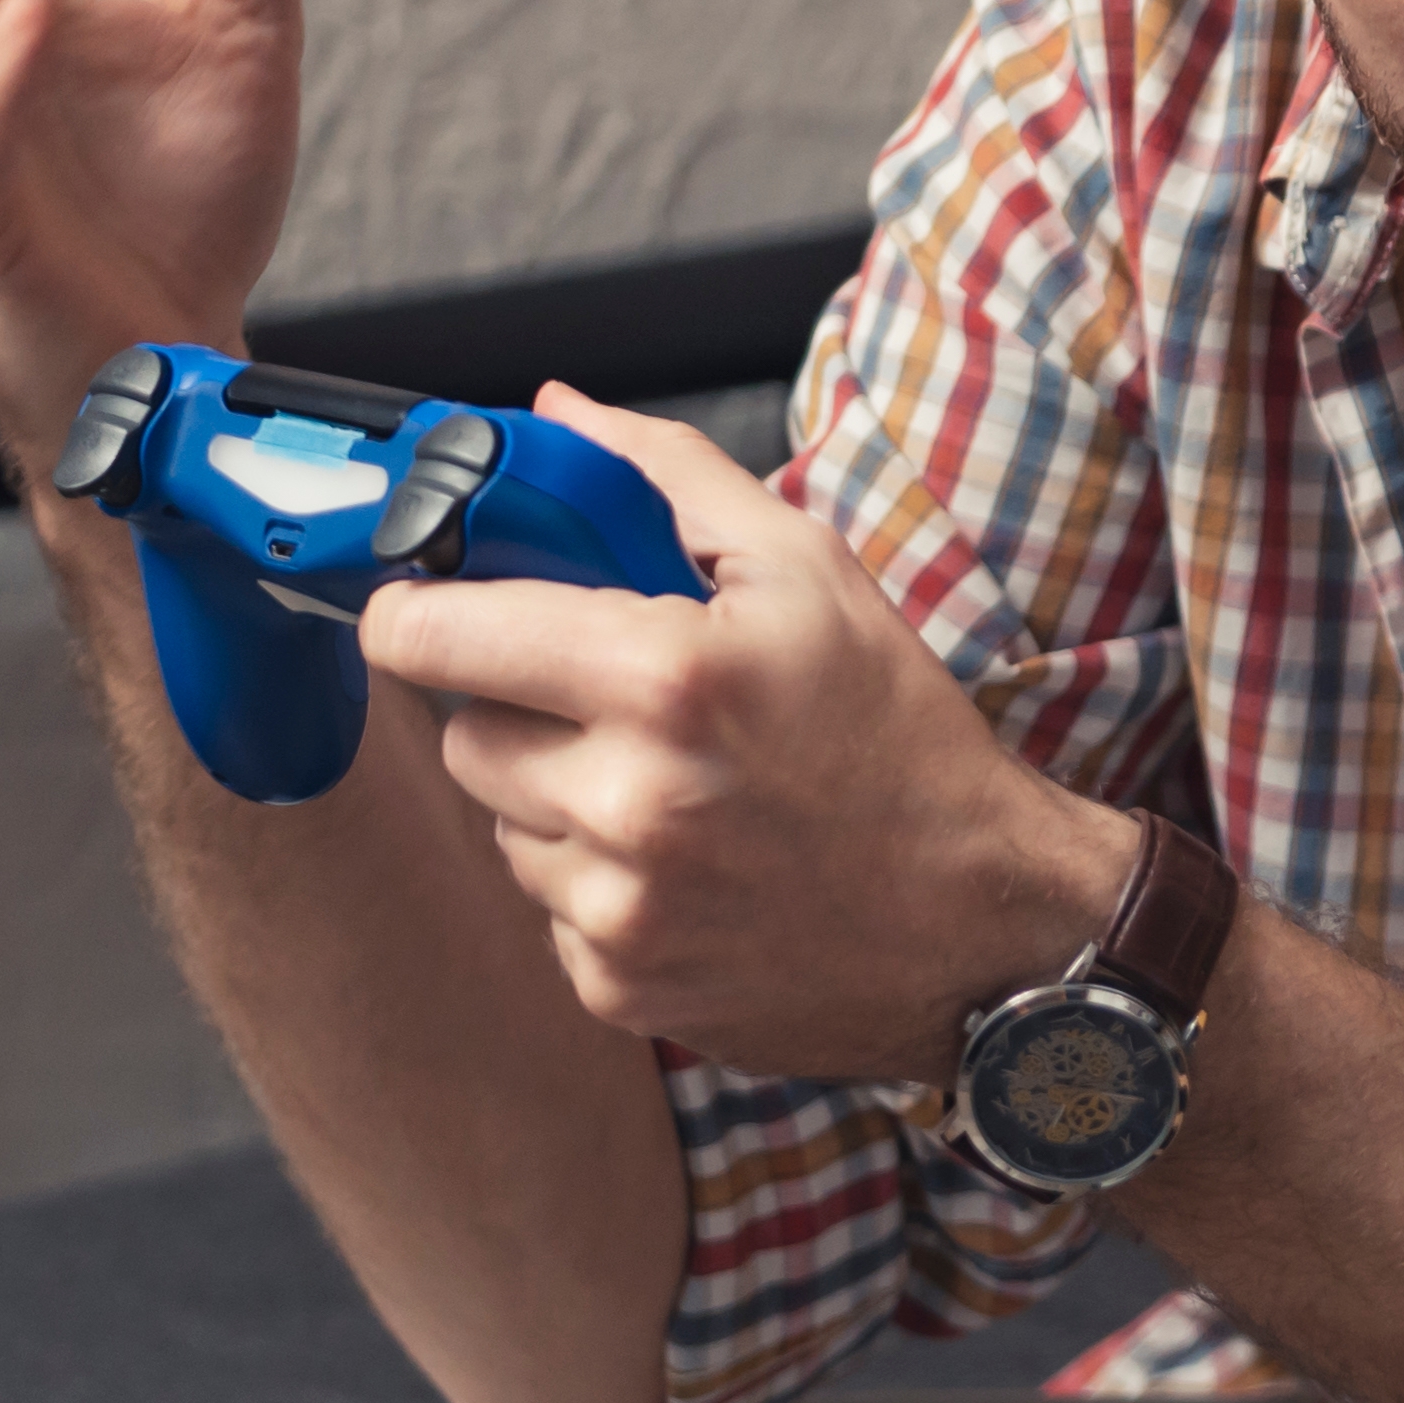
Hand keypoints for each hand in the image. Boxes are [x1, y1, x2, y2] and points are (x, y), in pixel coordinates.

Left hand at [357, 394, 1131, 1083]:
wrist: (986, 919)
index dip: (417, 614)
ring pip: (506, 828)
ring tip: (679, 796)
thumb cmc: (902, 738)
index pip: (430, 637)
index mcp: (663, 679)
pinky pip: (550, 911)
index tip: (434, 613)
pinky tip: (695, 872)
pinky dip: (602, 888)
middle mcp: (626, 800)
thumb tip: (555, 415)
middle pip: (464, 737)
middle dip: (527, 713)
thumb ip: (668, 480)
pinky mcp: (619, 988)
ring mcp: (618, 908)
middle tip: (627, 712)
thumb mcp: (812, 574)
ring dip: (563, 805)